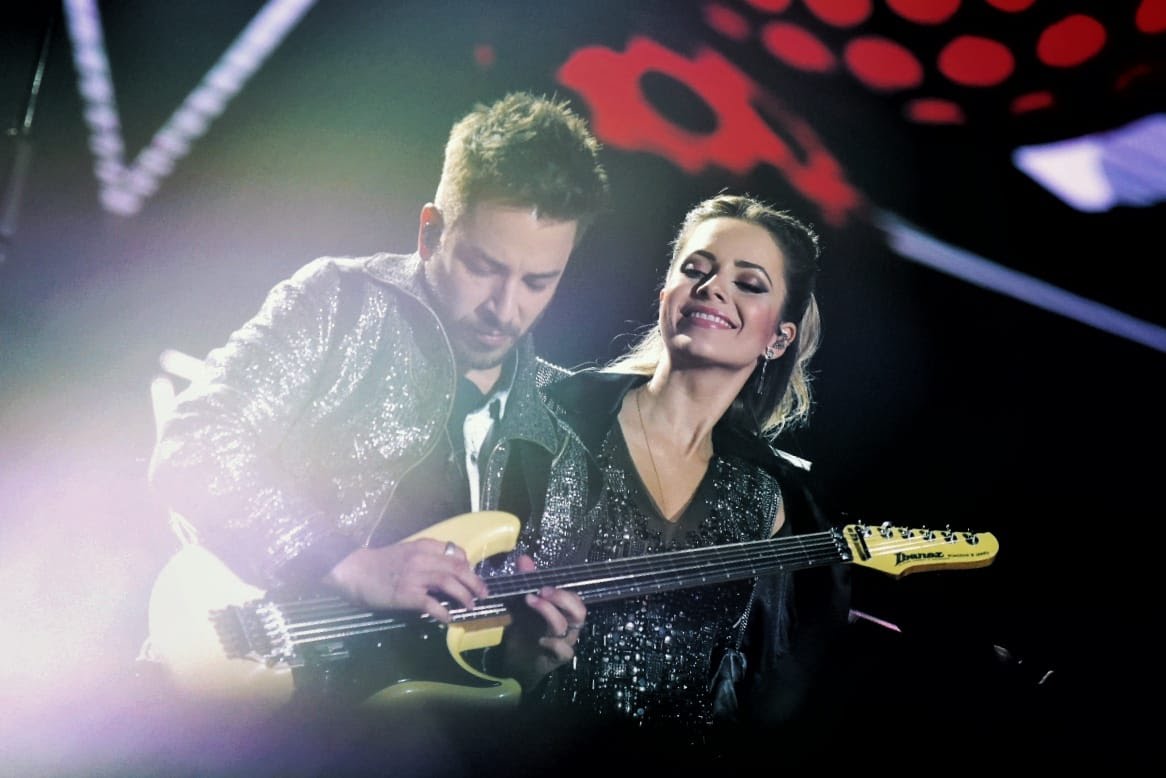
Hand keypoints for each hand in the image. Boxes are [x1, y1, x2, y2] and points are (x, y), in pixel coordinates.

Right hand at [323, 539, 487, 621]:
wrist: (354, 570)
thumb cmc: (379, 563)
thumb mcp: (406, 552)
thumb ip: (426, 559)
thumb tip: (446, 574)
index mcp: (424, 547)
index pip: (455, 553)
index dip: (468, 566)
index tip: (472, 576)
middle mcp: (423, 559)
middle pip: (458, 567)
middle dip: (474, 582)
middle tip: (484, 594)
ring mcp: (415, 576)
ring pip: (449, 582)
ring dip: (464, 595)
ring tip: (472, 606)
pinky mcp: (406, 595)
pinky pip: (431, 604)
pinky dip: (443, 612)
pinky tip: (449, 619)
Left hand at [493, 554, 586, 689]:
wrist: (516, 662)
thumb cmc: (524, 630)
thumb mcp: (522, 604)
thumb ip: (525, 582)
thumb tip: (524, 558)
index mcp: (563, 612)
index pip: (574, 598)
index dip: (561, 590)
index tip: (541, 584)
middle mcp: (568, 626)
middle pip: (579, 611)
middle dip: (562, 598)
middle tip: (541, 591)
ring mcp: (564, 642)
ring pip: (567, 627)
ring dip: (549, 613)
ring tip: (530, 603)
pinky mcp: (557, 659)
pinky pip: (565, 651)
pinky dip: (554, 644)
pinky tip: (540, 640)